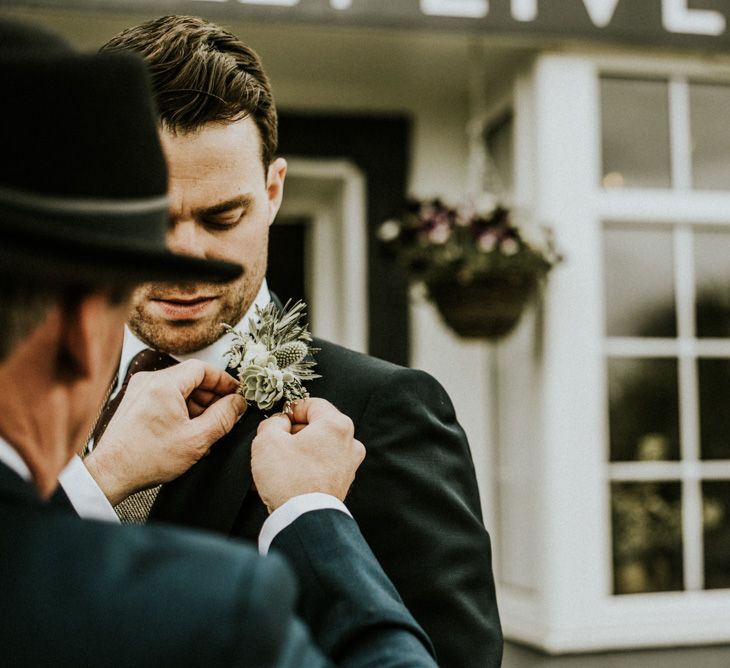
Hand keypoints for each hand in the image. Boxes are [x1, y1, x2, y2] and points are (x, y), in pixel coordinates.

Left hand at [85, 360, 245, 504]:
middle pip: (191, 379)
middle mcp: (149, 382)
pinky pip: (167, 400)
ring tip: (209, 431)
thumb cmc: (144, 458)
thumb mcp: (196, 439)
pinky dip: (182, 412)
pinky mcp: (136, 404)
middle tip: (226, 414)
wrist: (110, 474)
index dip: (224, 380)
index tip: (236, 393)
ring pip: (180, 391)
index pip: (203, 368)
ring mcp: (140, 392)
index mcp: (163, 384)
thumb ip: (223, 417)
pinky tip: (191, 433)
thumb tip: (238, 404)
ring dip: (198, 407)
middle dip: (212, 397)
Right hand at [252, 398, 364, 511]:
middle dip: (295, 431)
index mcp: (336, 425)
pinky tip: (290, 475)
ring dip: (300, 449)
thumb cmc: (290, 480)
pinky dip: (308, 465)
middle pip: (318, 425)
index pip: (313, 403)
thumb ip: (272, 422)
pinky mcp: (343, 481)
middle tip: (276, 441)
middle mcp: (349, 442)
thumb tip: (278, 423)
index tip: (279, 418)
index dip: (291, 409)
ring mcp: (349, 463)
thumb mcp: (267, 440)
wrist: (304, 520)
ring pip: (320, 445)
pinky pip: (323, 464)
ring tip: (280, 461)